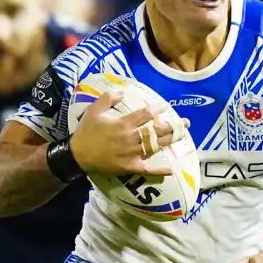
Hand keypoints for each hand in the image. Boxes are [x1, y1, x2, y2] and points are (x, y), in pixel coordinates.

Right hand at [69, 90, 184, 176]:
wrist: (77, 156)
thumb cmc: (86, 132)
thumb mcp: (93, 110)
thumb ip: (108, 98)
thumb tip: (123, 91)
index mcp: (123, 124)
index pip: (146, 114)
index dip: (158, 109)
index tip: (165, 106)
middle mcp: (131, 138)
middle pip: (156, 131)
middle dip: (172, 125)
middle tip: (185, 122)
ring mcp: (132, 154)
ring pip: (155, 146)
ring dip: (170, 141)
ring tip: (182, 135)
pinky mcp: (130, 167)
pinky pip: (147, 169)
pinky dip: (159, 170)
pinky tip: (171, 169)